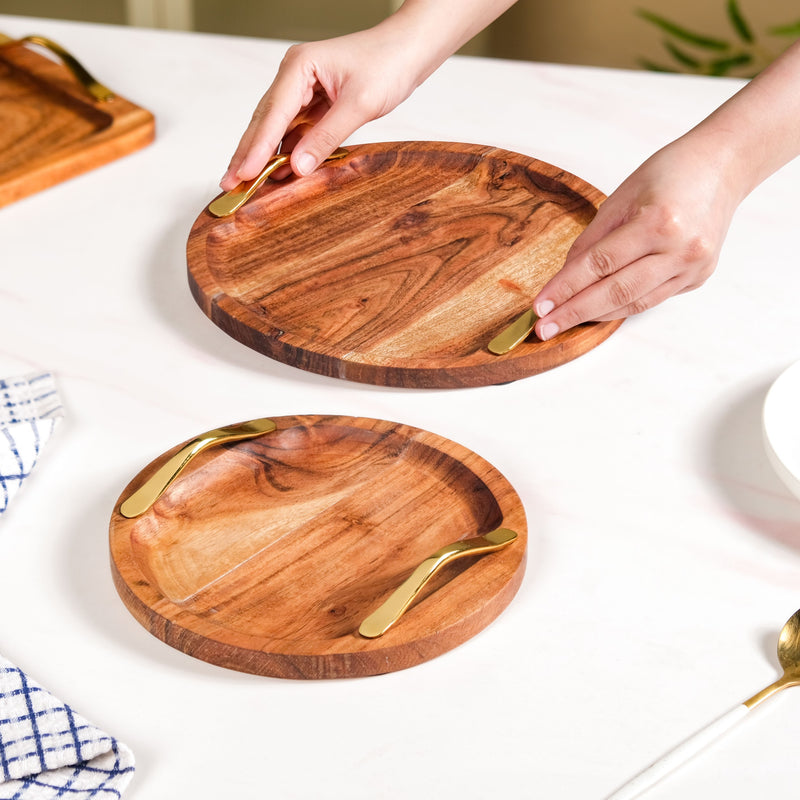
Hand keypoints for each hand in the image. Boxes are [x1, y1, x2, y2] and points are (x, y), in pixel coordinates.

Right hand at [220, 27, 425, 190]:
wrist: (410, 50)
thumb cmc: (388, 65)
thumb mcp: (359, 104)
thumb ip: (327, 137)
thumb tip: (298, 167)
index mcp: (299, 67)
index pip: (272, 114)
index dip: (256, 148)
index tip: (242, 174)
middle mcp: (294, 76)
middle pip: (264, 122)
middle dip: (247, 154)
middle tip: (229, 185)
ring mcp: (303, 90)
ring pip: (276, 129)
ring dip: (263, 156)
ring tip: (246, 185)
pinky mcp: (315, 104)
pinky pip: (295, 132)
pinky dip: (286, 152)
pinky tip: (276, 173)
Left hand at [532, 132, 743, 339]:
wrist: (723, 167)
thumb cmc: (670, 173)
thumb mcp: (621, 197)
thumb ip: (592, 240)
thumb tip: (564, 277)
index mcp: (658, 222)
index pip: (599, 264)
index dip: (565, 288)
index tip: (540, 306)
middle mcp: (679, 249)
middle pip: (616, 292)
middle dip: (574, 312)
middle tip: (544, 328)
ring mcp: (693, 267)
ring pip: (634, 303)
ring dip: (595, 315)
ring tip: (564, 323)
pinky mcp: (697, 278)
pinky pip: (651, 299)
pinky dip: (621, 307)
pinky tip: (597, 311)